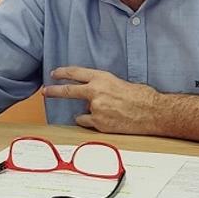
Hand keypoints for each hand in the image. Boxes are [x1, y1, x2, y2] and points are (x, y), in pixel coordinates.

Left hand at [41, 66, 159, 134]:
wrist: (153, 112)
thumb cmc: (141, 96)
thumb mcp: (119, 83)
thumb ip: (103, 87)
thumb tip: (93, 94)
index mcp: (102, 78)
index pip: (76, 73)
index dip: (63, 73)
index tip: (54, 74)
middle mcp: (96, 92)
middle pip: (68, 91)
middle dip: (54, 91)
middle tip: (46, 91)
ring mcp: (96, 109)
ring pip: (82, 112)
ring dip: (88, 112)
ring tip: (107, 113)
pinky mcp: (99, 124)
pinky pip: (88, 123)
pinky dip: (92, 123)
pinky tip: (106, 121)